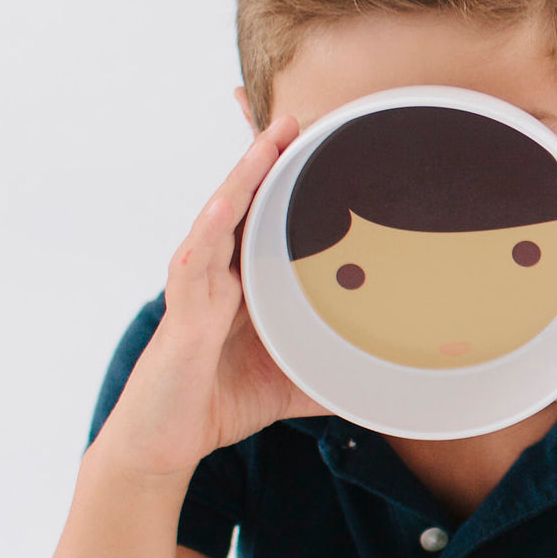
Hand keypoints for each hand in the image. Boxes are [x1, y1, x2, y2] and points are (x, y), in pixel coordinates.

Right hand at [94, 114, 327, 478]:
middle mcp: (221, 272)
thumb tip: (389, 375)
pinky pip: (196, 261)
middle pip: (245, 201)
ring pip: (222, 216)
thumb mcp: (296, 380)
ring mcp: (198, 286)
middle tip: (297, 113)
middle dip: (268, 156)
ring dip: (246, 174)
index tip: (314, 137)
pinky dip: (211, 228)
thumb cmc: (222, 401)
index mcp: (247, 280)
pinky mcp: (182, 311)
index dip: (285, 178)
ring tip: (273, 135)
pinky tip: (228, 201)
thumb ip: (334, 367)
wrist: (167, 443)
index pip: (267, 216)